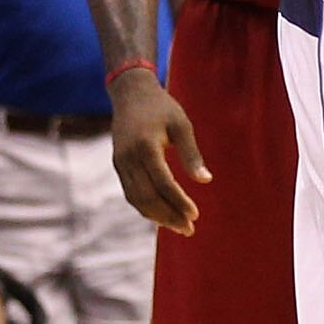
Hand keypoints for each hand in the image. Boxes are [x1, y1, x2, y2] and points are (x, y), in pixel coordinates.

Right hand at [107, 70, 207, 232]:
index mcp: (145, 147)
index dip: (178, 201)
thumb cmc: (162, 108)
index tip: (195, 215)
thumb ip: (192, 154)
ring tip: (179, 227)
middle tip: (190, 229)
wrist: (131, 94)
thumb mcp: (182, 125)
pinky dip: (145, 207)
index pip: (162, 182)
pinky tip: (162, 215)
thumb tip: (205, 180)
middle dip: (168, 215)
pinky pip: (130, 192)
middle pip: (147, 196)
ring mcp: (120, 163)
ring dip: (156, 216)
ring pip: (136, 198)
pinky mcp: (119, 165)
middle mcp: (128, 158)